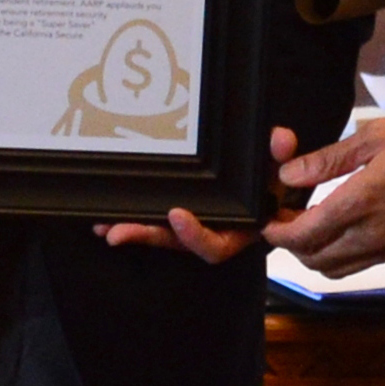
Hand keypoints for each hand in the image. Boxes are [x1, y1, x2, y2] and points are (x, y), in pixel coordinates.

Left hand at [96, 126, 301, 263]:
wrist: (267, 182)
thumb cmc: (272, 178)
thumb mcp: (280, 167)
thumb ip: (281, 154)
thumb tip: (280, 139)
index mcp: (239, 230)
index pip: (215, 246)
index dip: (195, 236)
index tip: (176, 215)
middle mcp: (212, 231)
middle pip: (176, 243)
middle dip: (146, 236)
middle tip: (118, 231)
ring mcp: (191, 225)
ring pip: (159, 234)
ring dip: (131, 230)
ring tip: (103, 226)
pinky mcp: (175, 216)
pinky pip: (152, 221)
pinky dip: (130, 218)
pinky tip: (103, 216)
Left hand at [267, 115, 384, 274]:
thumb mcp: (375, 137)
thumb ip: (326, 160)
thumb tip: (290, 173)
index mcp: (360, 204)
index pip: (302, 235)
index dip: (276, 231)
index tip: (267, 219)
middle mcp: (372, 234)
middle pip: (312, 259)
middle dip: (290, 243)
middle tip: (284, 218)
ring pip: (334, 268)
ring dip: (313, 253)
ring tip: (309, 224)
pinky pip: (359, 265)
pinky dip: (338, 255)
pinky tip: (339, 230)